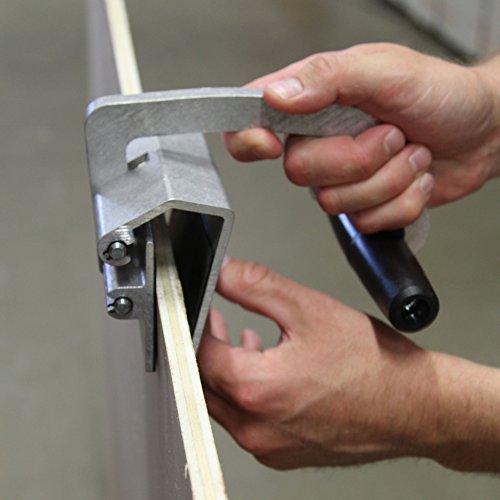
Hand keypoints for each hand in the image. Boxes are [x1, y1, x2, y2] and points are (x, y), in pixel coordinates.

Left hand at [198, 257, 499, 471]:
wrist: (414, 407)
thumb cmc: (373, 364)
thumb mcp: (309, 308)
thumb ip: (255, 285)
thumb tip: (224, 271)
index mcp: (257, 389)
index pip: (199, 353)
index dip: (197, 325)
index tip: (204, 310)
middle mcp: (256, 426)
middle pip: (205, 381)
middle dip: (207, 347)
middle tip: (216, 322)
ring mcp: (269, 445)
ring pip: (223, 403)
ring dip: (226, 370)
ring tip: (243, 342)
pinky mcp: (282, 453)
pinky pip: (247, 422)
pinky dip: (247, 394)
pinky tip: (267, 371)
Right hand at [225, 44, 499, 231]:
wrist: (480, 131)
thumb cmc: (440, 94)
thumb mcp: (386, 71)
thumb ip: (329, 78)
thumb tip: (278, 95)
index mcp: (315, 100)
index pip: (253, 118)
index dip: (249, 137)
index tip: (270, 144)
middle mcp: (322, 140)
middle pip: (299, 172)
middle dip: (357, 159)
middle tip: (389, 135)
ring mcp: (342, 176)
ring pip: (335, 202)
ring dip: (387, 180)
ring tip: (409, 151)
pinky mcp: (363, 205)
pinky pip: (367, 221)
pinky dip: (401, 201)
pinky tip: (413, 175)